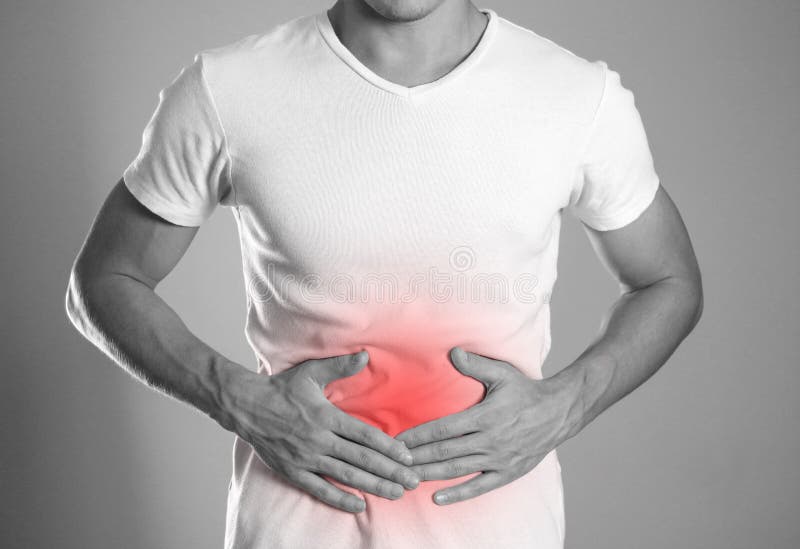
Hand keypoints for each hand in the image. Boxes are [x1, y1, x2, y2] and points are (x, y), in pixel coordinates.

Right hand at [229, 350, 420, 512]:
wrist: (245, 406)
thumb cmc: (281, 388)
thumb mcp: (311, 373)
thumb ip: (340, 366)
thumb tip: (365, 356)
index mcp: (326, 416)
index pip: (364, 435)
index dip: (388, 447)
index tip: (407, 456)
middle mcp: (318, 440)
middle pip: (360, 458)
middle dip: (389, 471)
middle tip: (412, 481)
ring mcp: (305, 458)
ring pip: (345, 476)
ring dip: (372, 486)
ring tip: (395, 493)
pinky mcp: (292, 471)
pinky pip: (319, 489)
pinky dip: (339, 499)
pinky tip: (359, 505)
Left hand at [395, 347, 575, 504]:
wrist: (559, 412)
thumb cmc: (526, 391)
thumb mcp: (502, 373)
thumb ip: (475, 365)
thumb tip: (452, 351)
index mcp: (485, 415)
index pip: (442, 429)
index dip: (417, 436)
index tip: (396, 440)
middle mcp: (490, 439)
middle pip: (444, 452)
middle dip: (415, 458)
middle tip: (391, 462)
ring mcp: (498, 458)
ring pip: (456, 470)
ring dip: (429, 475)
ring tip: (404, 478)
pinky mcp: (507, 472)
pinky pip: (479, 486)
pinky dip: (457, 494)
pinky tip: (436, 498)